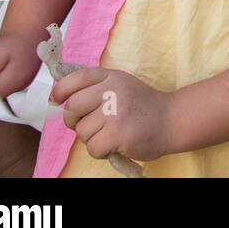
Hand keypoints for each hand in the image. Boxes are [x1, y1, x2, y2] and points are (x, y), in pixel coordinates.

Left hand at [52, 66, 172, 163]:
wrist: (171, 120)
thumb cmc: (141, 106)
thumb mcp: (120, 85)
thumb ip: (95, 87)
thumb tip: (57, 97)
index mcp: (111, 77)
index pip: (75, 78)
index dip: (60, 90)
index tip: (56, 100)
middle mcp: (112, 91)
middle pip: (72, 107)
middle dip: (75, 120)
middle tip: (91, 123)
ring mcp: (115, 113)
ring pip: (82, 131)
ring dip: (92, 137)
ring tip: (111, 132)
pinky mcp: (119, 134)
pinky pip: (92, 148)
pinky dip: (101, 150)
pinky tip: (116, 143)